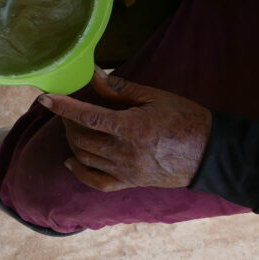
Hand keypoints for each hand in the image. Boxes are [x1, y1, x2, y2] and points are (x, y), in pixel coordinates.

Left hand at [37, 69, 210, 191]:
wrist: (213, 153)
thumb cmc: (186, 119)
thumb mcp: (155, 97)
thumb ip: (120, 89)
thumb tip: (94, 77)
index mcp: (132, 129)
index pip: (87, 118)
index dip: (63, 107)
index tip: (45, 99)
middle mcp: (126, 153)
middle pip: (81, 138)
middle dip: (67, 122)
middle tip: (67, 109)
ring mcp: (128, 171)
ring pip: (85, 158)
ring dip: (73, 141)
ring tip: (73, 126)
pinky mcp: (132, 182)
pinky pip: (98, 182)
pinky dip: (80, 172)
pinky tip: (71, 160)